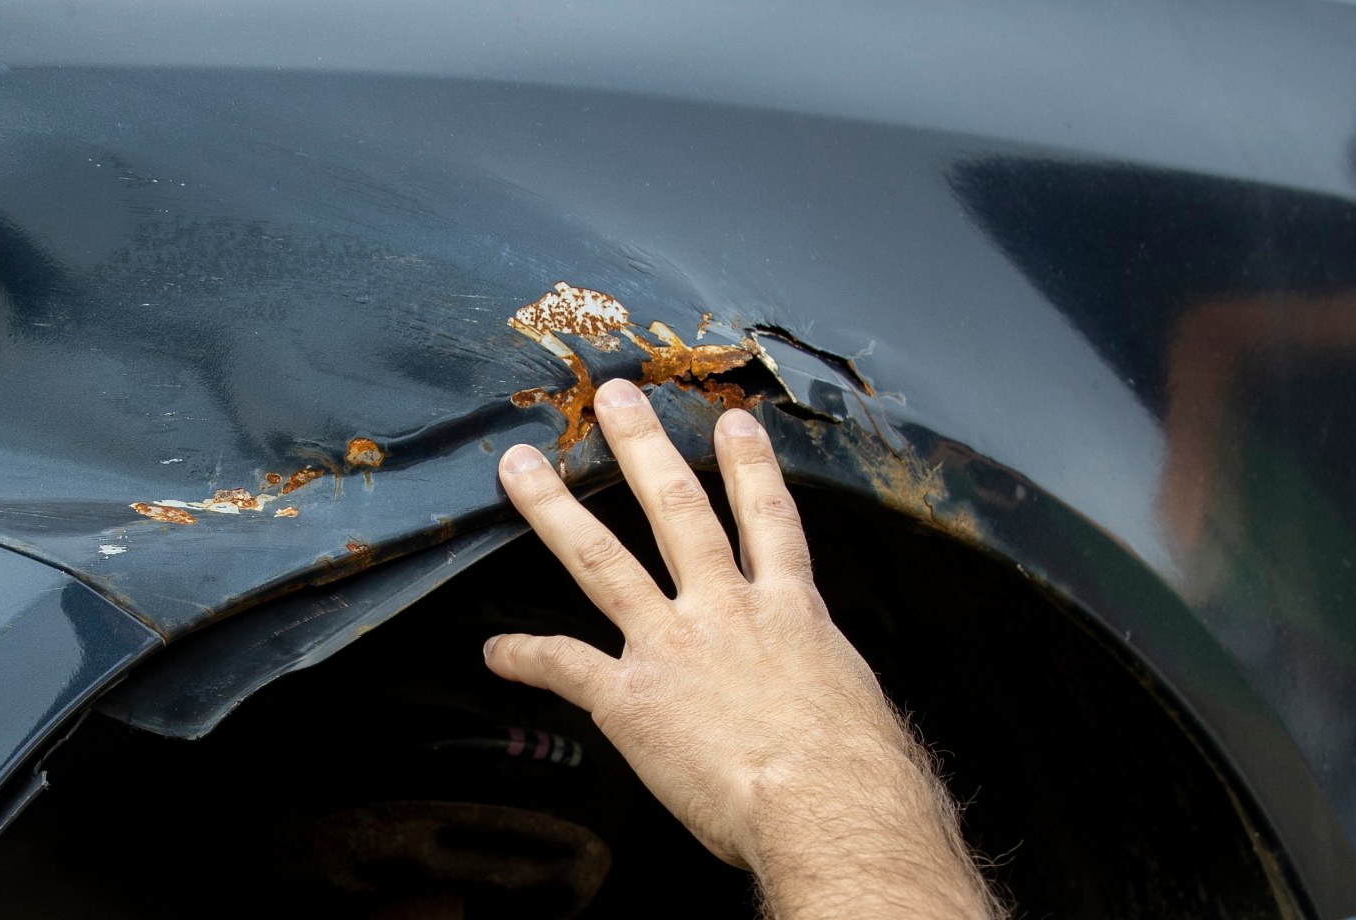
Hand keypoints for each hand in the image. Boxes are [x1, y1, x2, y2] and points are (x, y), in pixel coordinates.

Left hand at [484, 378, 996, 919]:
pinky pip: (566, 667)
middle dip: (642, 448)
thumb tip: (830, 711)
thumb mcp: (856, 707)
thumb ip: (826, 689)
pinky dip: (526, 658)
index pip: (768, 522)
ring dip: (554, 510)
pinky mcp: (631, 698)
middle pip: (677, 510)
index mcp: (791, 612)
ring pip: (603, 560)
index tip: (734, 422)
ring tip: (520, 466)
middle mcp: (726, 611)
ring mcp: (673, 646)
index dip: (751, 467)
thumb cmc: (861, 774)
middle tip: (613, 399)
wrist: (824, 803)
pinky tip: (495, 651)